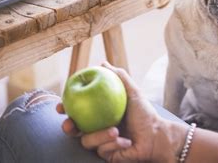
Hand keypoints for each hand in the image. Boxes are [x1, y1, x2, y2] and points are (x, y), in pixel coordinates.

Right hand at [57, 62, 186, 162]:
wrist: (156, 136)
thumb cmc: (144, 113)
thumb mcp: (132, 92)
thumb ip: (119, 77)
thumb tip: (102, 63)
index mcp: (98, 114)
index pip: (76, 110)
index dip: (65, 108)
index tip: (61, 106)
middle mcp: (96, 128)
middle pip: (73, 130)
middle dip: (68, 127)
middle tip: (70, 124)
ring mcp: (100, 143)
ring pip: (87, 141)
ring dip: (100, 135)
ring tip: (116, 130)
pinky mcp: (106, 156)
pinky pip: (102, 151)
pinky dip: (114, 144)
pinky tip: (126, 142)